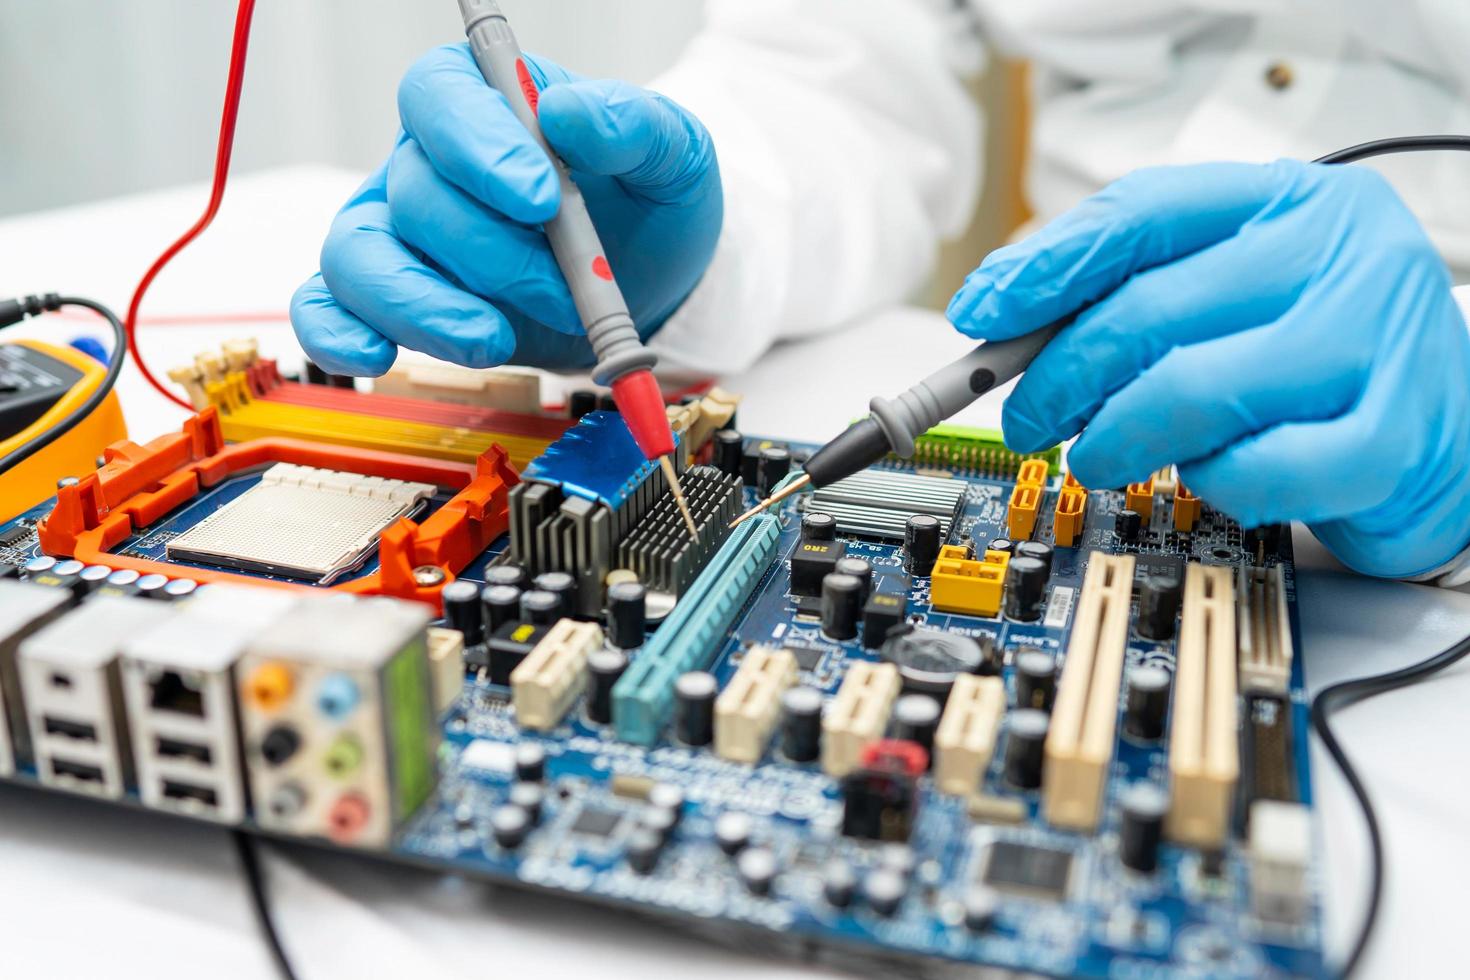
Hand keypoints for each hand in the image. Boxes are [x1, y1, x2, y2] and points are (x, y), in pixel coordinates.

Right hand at [290, 44, 720, 373]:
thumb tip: (567, 113)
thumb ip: (630, 124)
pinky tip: (377, 356)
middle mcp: (428, 162)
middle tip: (562, 291)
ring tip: (494, 341)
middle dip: (491, 256)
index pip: (440, 96)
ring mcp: (402, 234)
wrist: (652, 282)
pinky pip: (327, 310)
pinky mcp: (394, 300)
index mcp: (485, 101)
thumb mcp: (671, 153)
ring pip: (360, 259)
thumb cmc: (648, 204)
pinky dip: (339, 336)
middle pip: (414, 195)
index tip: (540, 199)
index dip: (478, 146)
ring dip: (423, 309)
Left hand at [946, 160, 1469, 577]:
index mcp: (1292, 201)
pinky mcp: (1389, 440)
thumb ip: (1132, 288)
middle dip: (1058, 376)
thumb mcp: (1235, 287)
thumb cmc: (1317, 350)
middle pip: (1148, 310)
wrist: (1451, 421)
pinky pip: (1253, 471)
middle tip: (1030, 416)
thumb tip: (1000, 320)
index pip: (1142, 214)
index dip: (1044, 267)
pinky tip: (1201, 474)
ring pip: (1189, 393)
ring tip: (1098, 454)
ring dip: (1115, 438)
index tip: (981, 313)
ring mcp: (1374, 345)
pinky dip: (1205, 482)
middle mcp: (1341, 257)